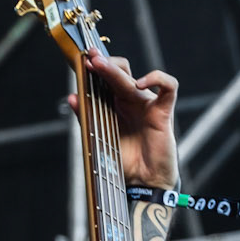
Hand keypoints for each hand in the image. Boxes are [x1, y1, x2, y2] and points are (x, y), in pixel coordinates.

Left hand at [69, 54, 178, 189]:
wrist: (143, 183)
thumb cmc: (123, 162)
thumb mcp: (99, 137)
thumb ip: (86, 117)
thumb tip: (71, 97)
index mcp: (115, 105)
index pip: (106, 78)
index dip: (96, 68)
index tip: (83, 60)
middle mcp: (131, 101)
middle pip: (120, 72)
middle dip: (104, 63)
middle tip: (90, 57)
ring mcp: (147, 104)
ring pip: (135, 78)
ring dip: (116, 70)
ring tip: (101, 66)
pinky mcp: (163, 112)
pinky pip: (168, 86)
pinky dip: (157, 79)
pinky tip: (140, 84)